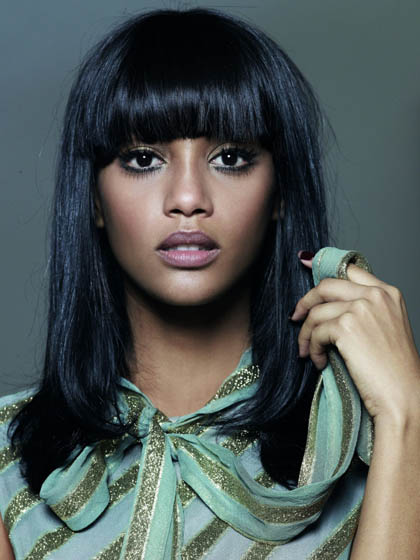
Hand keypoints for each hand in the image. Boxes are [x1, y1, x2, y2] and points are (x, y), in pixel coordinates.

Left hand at [290, 252, 419, 426]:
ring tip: (309, 351)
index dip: (323, 270)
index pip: (350, 270)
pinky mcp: (346, 327)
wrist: (404, 396)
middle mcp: (376, 295)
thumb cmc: (395, 370)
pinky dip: (313, 349)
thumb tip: (329, 304)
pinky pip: (316, 332)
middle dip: (306, 301)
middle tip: (296, 317)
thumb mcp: (386, 327)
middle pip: (326, 286)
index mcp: (388, 293)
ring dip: (307, 334)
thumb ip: (365, 309)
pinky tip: (320, 362)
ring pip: (316, 313)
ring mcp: (361, 309)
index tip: (306, 268)